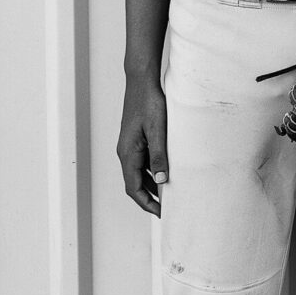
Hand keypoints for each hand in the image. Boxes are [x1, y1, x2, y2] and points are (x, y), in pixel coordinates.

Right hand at [118, 70, 167, 214]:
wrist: (142, 81)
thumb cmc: (149, 102)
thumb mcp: (158, 130)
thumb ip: (159, 156)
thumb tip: (162, 182)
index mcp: (128, 153)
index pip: (133, 188)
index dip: (147, 203)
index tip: (162, 213)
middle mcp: (125, 152)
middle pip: (134, 184)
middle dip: (149, 199)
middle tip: (167, 209)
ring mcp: (130, 146)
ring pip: (138, 174)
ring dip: (151, 187)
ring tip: (169, 196)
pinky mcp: (136, 139)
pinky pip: (142, 163)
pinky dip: (152, 173)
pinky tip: (166, 174)